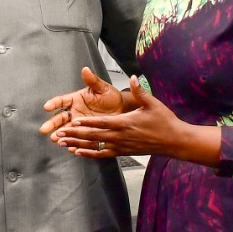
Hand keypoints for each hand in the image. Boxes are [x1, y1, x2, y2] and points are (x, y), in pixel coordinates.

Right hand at [41, 66, 131, 137]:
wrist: (121, 110)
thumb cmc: (110, 97)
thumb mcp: (102, 88)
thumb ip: (93, 81)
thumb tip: (85, 69)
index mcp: (75, 99)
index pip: (62, 101)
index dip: (54, 103)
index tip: (47, 107)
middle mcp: (74, 112)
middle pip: (60, 118)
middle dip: (52, 124)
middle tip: (44, 129)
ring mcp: (79, 124)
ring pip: (66, 129)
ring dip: (60, 134)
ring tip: (55, 139)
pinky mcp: (86, 133)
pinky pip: (78, 138)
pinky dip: (73, 142)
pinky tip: (69, 146)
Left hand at [53, 76, 219, 166]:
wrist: (174, 141)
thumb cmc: (164, 120)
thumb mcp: (152, 103)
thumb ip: (139, 91)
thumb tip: (133, 77)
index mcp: (125, 123)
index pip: (101, 123)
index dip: (86, 122)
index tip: (73, 121)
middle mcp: (121, 136)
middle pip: (94, 135)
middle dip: (75, 134)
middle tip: (58, 133)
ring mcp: (121, 146)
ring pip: (95, 146)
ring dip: (78, 144)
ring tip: (62, 144)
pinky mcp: (123, 152)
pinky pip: (103, 154)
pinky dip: (90, 154)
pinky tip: (78, 152)